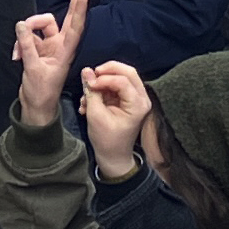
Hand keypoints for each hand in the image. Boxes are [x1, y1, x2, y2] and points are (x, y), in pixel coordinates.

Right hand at [13, 0, 90, 122]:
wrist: (35, 106)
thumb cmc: (41, 92)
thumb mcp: (33, 69)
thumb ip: (27, 46)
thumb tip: (21, 24)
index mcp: (66, 50)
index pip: (76, 25)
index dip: (79, 8)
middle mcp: (60, 44)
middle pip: (67, 15)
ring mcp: (50, 45)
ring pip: (39, 24)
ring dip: (26, 33)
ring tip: (18, 53)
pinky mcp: (38, 48)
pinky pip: (28, 35)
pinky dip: (21, 42)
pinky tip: (16, 55)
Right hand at [79, 61, 149, 179]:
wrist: (113, 157)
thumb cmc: (107, 140)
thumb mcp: (96, 116)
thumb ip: (92, 92)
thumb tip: (86, 71)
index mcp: (138, 104)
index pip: (122, 80)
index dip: (103, 78)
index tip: (88, 83)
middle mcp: (141, 98)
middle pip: (127, 72)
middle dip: (106, 71)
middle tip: (90, 75)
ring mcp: (136, 99)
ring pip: (121, 77)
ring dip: (101, 83)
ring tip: (86, 97)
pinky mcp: (127, 100)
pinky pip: (115, 86)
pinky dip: (102, 90)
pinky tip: (88, 102)